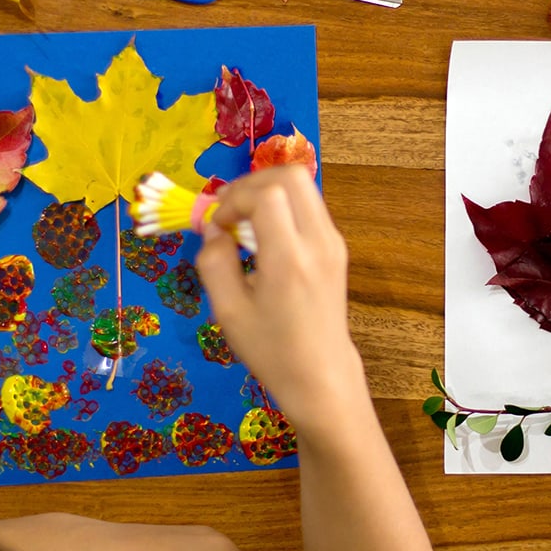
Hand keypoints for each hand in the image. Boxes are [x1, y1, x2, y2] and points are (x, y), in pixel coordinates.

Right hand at [196, 166, 364, 426]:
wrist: (321, 375)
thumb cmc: (271, 350)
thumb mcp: (228, 312)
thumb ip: (214, 263)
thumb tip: (213, 229)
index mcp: (290, 260)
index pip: (267, 194)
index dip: (234, 198)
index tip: (217, 226)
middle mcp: (319, 243)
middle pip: (292, 175)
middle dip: (252, 182)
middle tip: (228, 210)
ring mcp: (334, 243)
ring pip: (303, 186)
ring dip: (268, 192)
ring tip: (243, 223)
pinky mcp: (337, 248)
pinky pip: (309, 206)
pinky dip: (283, 207)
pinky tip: (264, 237)